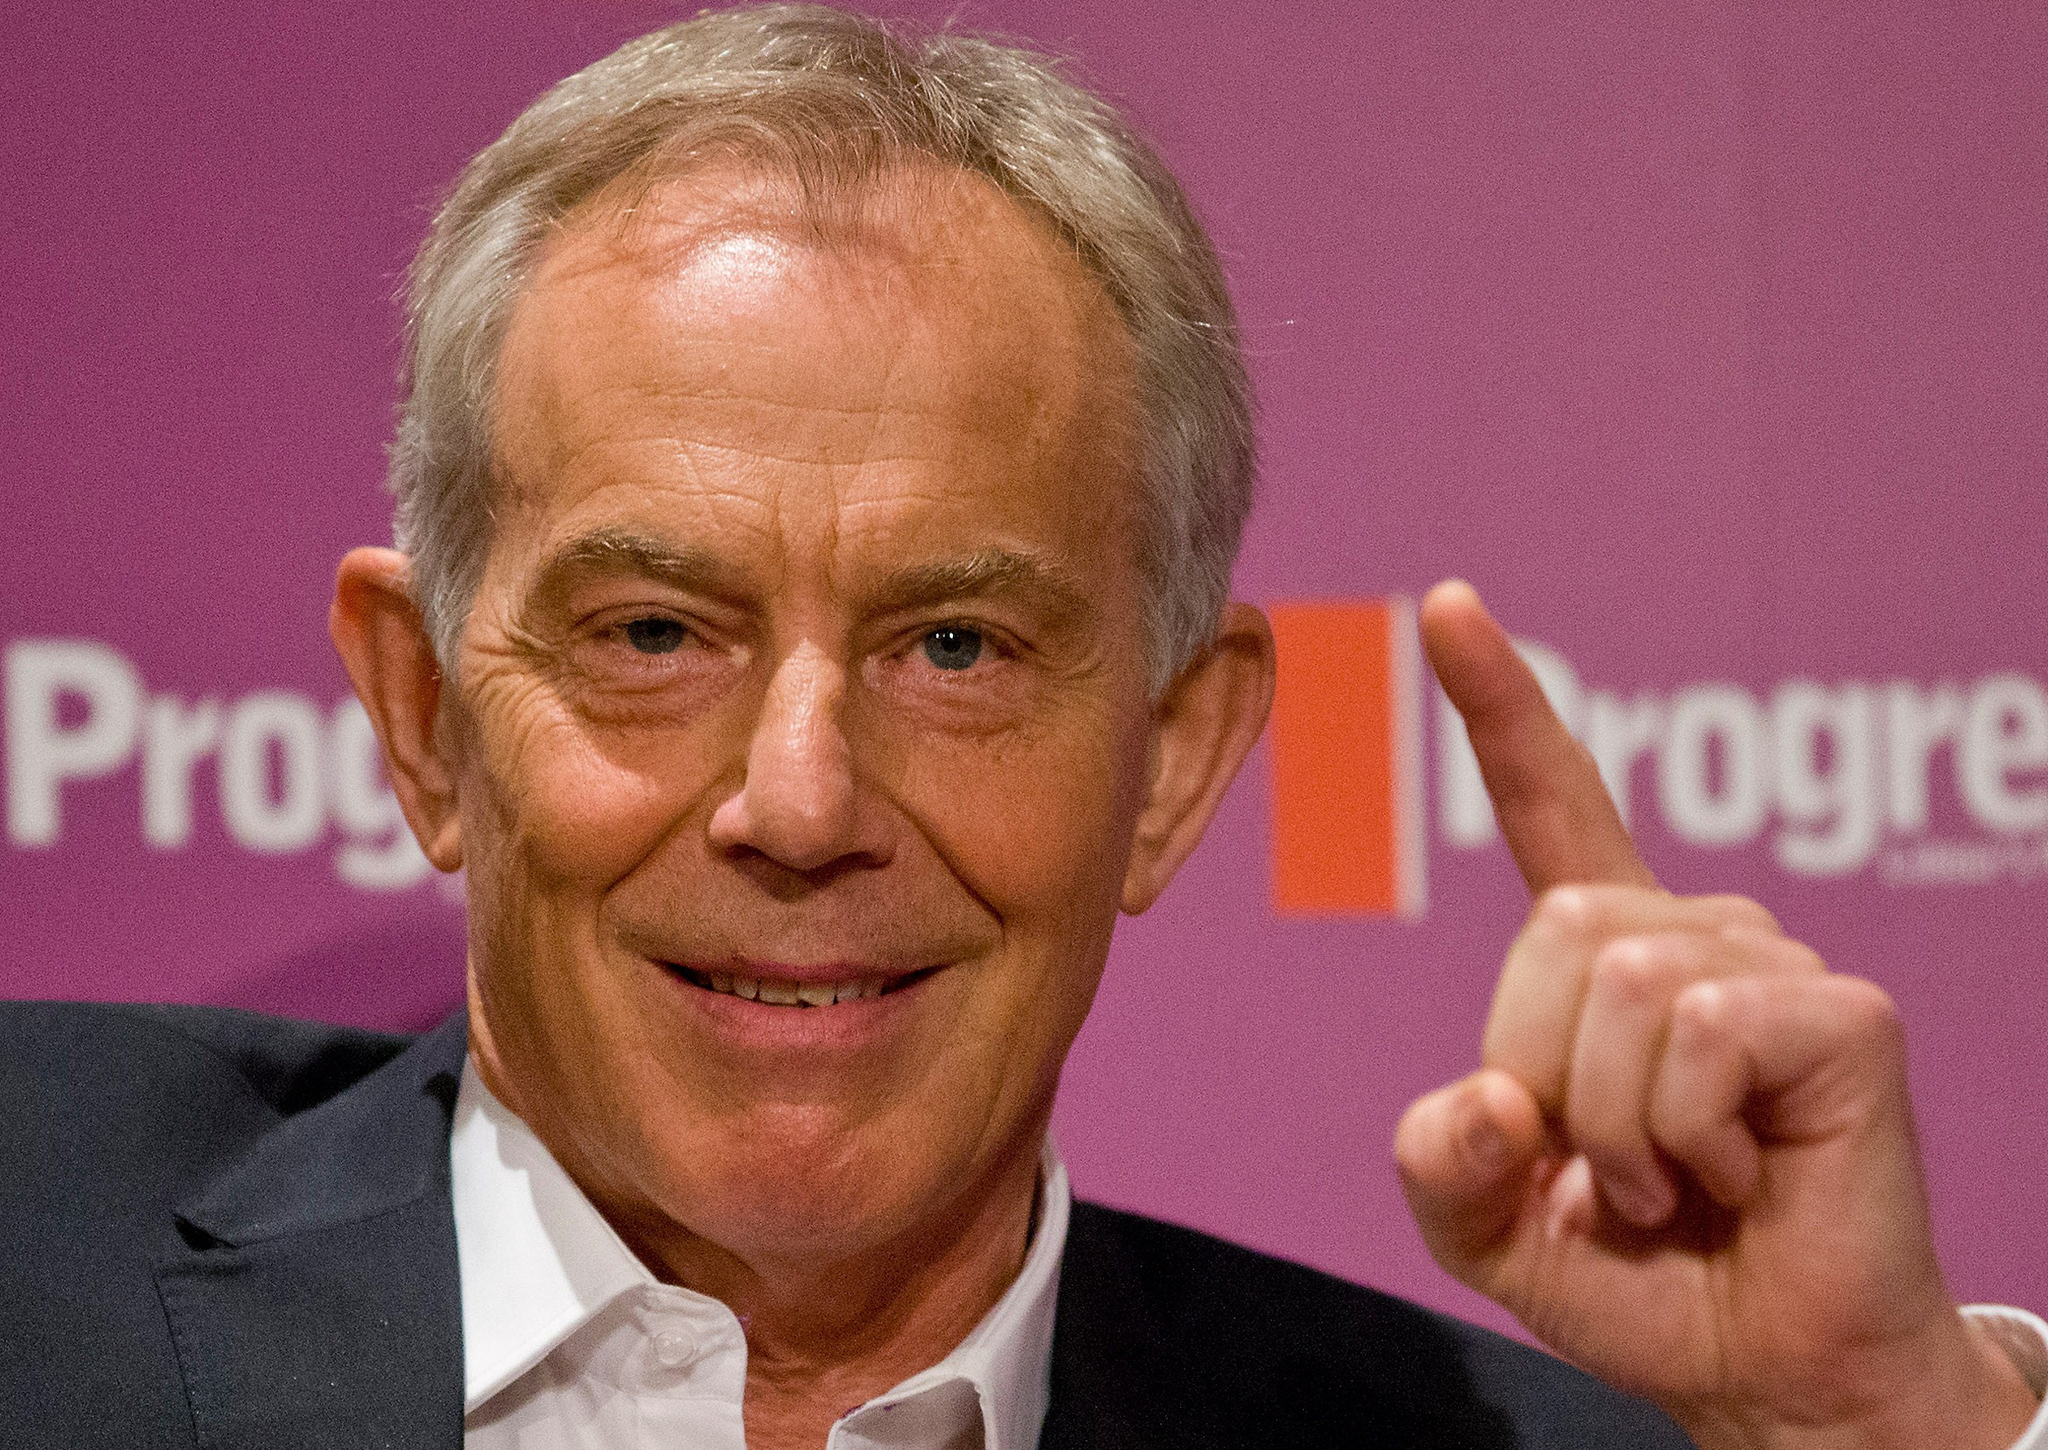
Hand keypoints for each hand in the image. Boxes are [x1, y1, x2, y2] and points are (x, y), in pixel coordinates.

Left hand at [1393, 581, 2039, 1449]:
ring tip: (1681, 1181)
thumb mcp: (1490, 1224)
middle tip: (1617, 1167)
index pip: (1551, 804)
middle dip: (1552, 1076)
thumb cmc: (1640, 1280)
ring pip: (1623, 985)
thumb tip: (1487, 1100)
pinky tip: (1737, 1175)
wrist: (1765, 1370)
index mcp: (1603, 958)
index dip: (1500, 706)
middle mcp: (1693, 933)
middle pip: (1556, 929)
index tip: (1451, 602)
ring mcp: (1775, 960)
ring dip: (1621, 1128)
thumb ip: (1440, 1160)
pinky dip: (1685, 1134)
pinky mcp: (1842, 1014)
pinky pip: (1701, 1032)